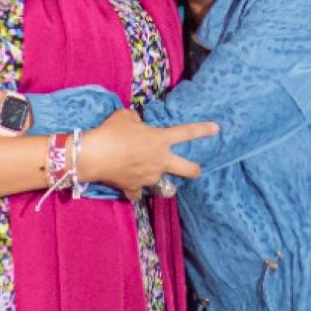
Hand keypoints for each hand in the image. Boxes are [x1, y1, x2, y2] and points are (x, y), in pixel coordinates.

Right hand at [75, 109, 211, 200]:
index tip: (217, 129)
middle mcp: (159, 161)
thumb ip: (135, 119)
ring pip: (162, 185)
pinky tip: (130, 187)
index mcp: (160, 140)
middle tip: (196, 171)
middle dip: (194, 171)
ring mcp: (148, 177)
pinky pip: (138, 193)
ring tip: (154, 179)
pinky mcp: (133, 188)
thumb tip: (137, 123)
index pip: (187, 132)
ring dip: (160, 182)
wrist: (94, 155)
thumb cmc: (111, 132)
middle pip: (188, 170)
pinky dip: (135, 191)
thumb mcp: (125, 117)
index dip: (203, 130)